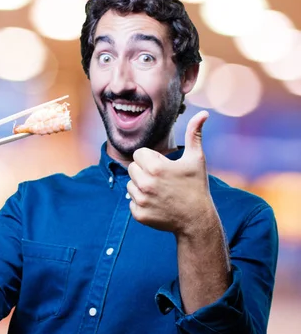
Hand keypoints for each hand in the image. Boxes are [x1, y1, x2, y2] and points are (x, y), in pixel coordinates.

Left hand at [126, 111, 217, 234]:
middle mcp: (145, 183)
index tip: (164, 166)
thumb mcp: (196, 159)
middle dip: (144, 171)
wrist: (197, 219)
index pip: (139, 154)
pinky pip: (131, 202)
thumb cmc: (196, 186)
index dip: (151, 159)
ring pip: (130, 185)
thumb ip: (194, 134)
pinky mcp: (139, 214)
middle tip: (162, 179)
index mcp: (155, 167)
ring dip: (141, 187)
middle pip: (132, 168)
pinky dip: (141, 203)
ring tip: (160, 192)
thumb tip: (203, 113)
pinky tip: (157, 204)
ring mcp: (141, 200)